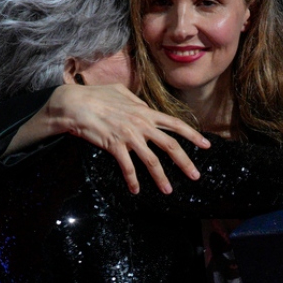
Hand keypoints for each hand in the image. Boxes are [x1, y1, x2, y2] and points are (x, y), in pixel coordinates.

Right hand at [46, 84, 210, 193]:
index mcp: (145, 111)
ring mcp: (129, 136)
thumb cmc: (96, 95)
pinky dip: (132, 180)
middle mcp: (141, 124)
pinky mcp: (115, 146)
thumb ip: (137, 101)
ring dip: (161, 178)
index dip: (193, 135)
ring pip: (152, 160)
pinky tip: (135, 190)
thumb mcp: (121, 91)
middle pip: (170, 146)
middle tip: (195, 176)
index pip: (176, 124)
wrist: (75, 104)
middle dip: (185, 162)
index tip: (206, 145)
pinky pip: (127, 167)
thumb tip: (145, 107)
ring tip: (168, 191)